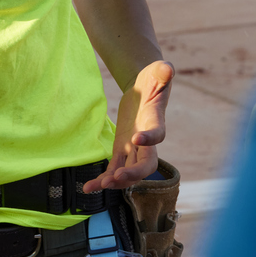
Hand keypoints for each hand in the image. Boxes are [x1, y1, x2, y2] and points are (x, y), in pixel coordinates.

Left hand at [84, 60, 173, 191]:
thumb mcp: (156, 73)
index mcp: (155, 122)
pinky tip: (88, 188)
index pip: (157, 134)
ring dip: (116, 180)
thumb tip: (167, 67)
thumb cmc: (153, 79)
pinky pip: (114, 168)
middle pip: (145, 164)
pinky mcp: (122, 148)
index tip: (138, 138)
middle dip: (133, 173)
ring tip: (100, 185)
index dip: (150, 138)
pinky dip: (103, 179)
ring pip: (129, 171)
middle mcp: (147, 140)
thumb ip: (162, 73)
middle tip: (117, 177)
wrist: (145, 88)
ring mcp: (135, 147)